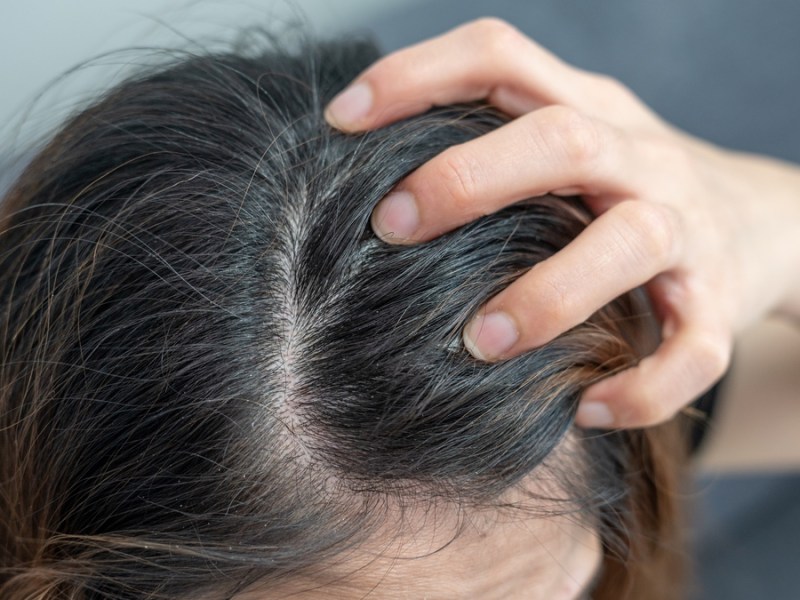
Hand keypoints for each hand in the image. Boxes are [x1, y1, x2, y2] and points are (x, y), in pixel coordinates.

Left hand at [325, 19, 799, 428]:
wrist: (765, 222)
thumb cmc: (624, 188)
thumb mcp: (569, 146)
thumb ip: (492, 146)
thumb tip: (367, 181)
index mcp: (588, 109)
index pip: (500, 56)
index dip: (417, 75)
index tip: (342, 119)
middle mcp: (639, 158)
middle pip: (562, 139)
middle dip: (468, 179)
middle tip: (390, 227)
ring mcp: (685, 229)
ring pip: (629, 241)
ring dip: (549, 293)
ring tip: (479, 344)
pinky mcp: (718, 304)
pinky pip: (693, 352)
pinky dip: (641, 388)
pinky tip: (583, 410)